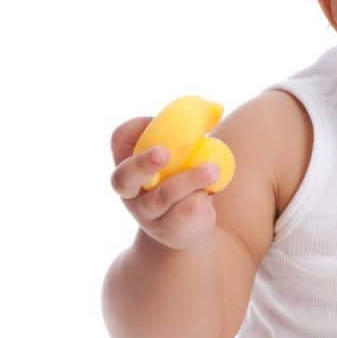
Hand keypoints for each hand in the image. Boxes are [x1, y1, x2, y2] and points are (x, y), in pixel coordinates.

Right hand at [109, 115, 221, 251]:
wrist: (187, 230)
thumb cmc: (182, 181)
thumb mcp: (182, 157)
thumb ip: (192, 135)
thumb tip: (216, 107)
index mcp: (130, 163)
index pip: (120, 141)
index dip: (134, 128)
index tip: (156, 120)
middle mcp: (132, 190)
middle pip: (125, 177)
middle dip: (143, 163)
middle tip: (163, 153)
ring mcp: (148, 213)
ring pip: (162, 196)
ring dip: (189, 180)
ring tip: (213, 169)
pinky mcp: (170, 228)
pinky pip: (183, 213)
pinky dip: (200, 200)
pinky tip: (210, 194)